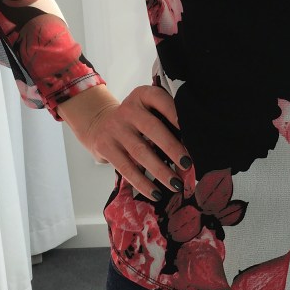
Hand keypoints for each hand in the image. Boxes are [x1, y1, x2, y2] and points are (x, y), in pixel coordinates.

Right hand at [58, 84, 189, 200]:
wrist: (98, 123)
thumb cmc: (134, 120)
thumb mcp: (146, 109)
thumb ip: (164, 119)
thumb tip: (191, 147)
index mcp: (142, 96)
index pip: (160, 100)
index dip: (175, 113)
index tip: (190, 130)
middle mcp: (127, 110)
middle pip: (152, 129)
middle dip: (172, 148)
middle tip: (188, 164)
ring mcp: (114, 128)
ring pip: (140, 152)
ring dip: (161, 171)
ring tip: (176, 184)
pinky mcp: (105, 147)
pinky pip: (127, 168)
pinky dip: (143, 183)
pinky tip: (156, 193)